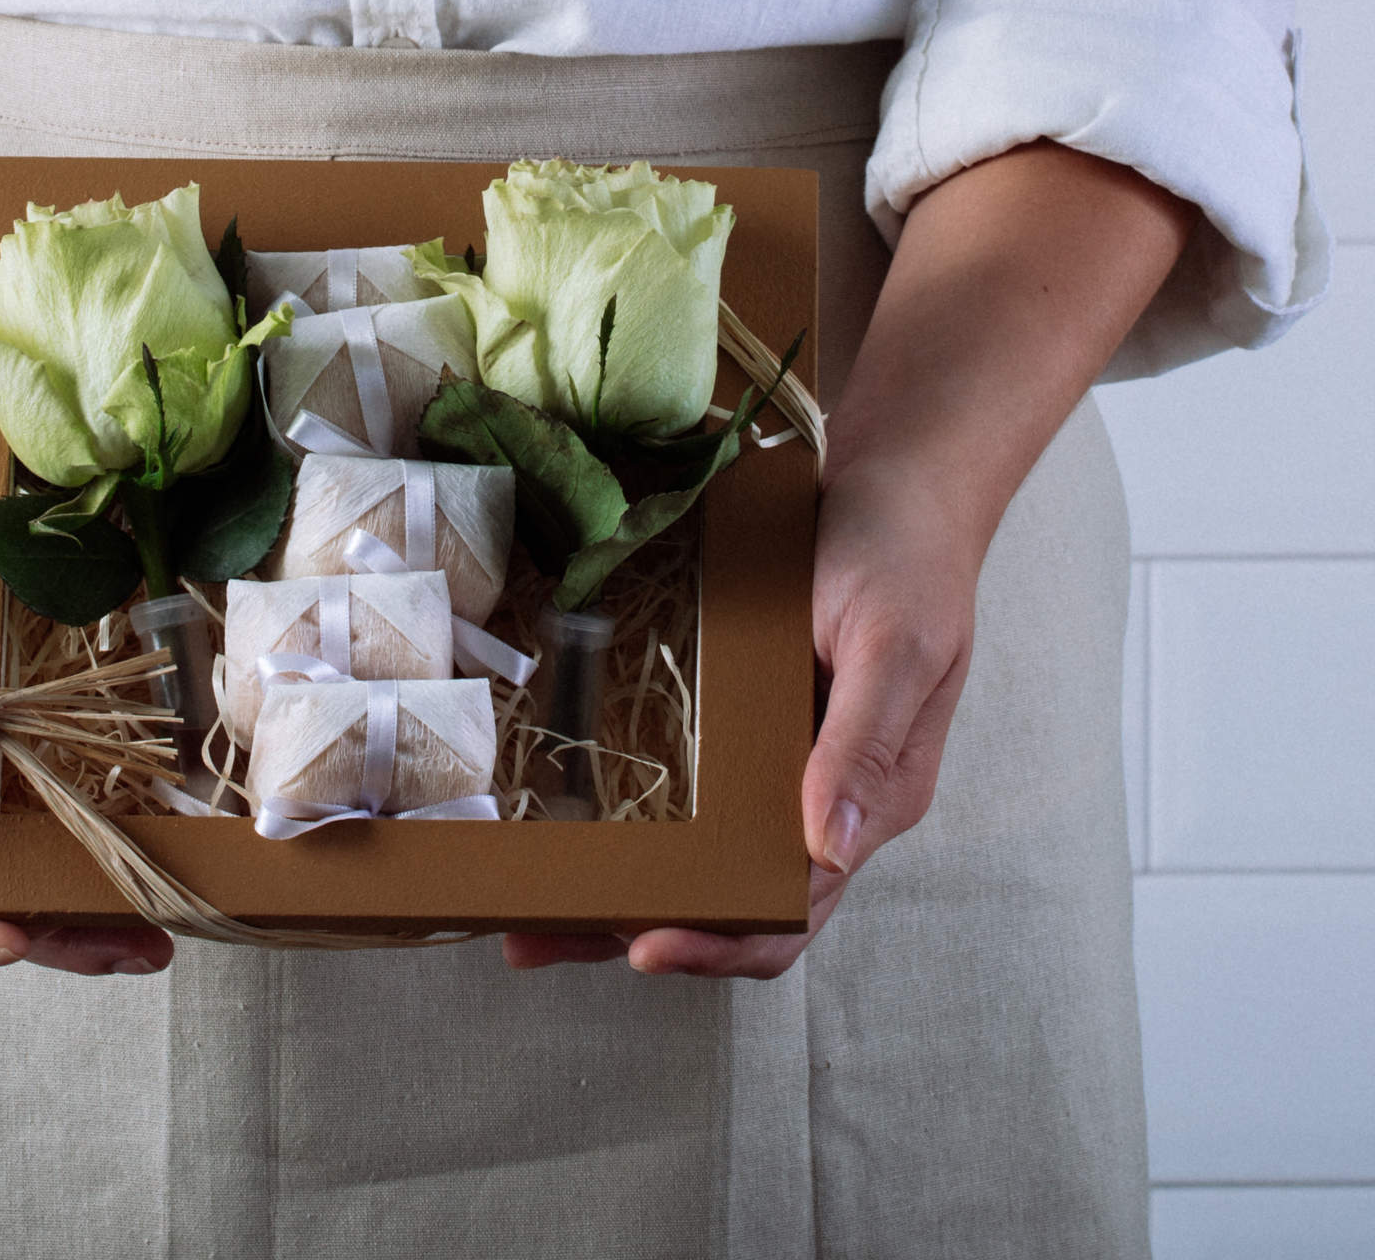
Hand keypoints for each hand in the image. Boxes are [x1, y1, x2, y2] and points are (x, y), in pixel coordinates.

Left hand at [504, 457, 976, 977]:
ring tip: (520, 909)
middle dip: (631, 929)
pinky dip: (617, 815)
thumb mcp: (898, 641)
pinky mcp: (729, 717)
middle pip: (723, 899)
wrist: (888, 478)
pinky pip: (673, 785)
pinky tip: (553, 820)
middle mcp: (813, 797)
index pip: (792, 909)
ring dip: (610, 885)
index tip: (643, 946)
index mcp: (870, 801)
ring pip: (687, 853)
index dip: (720, 944)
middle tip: (534, 941)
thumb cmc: (905, 556)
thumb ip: (866, 743)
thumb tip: (829, 848)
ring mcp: (767, 760)